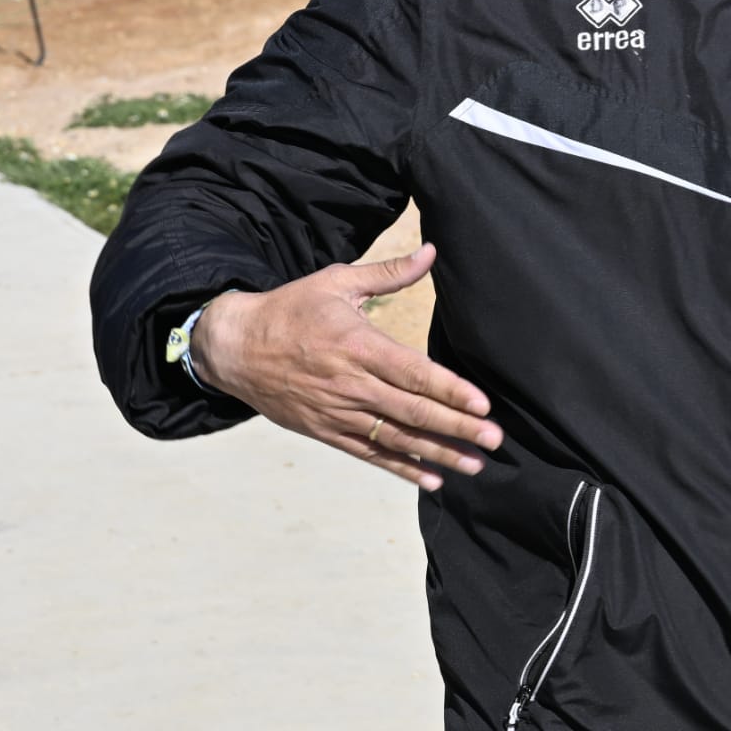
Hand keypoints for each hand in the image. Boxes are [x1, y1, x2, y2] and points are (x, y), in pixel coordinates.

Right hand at [191, 243, 500, 491]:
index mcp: (358, 346)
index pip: (414, 372)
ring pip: (397, 438)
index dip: (450, 391)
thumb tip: (430, 252)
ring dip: (438, 454)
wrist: (235, 348)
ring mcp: (338, 414)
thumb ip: (389, 273)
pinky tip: (432, 480)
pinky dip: (402, 468)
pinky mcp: (327, 432)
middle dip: (457, 428)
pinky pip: (370, 454)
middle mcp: (351, 385)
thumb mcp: (338, 281)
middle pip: (413, 412)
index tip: (482, 404)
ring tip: (474, 465)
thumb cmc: (292, 309)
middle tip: (495, 440)